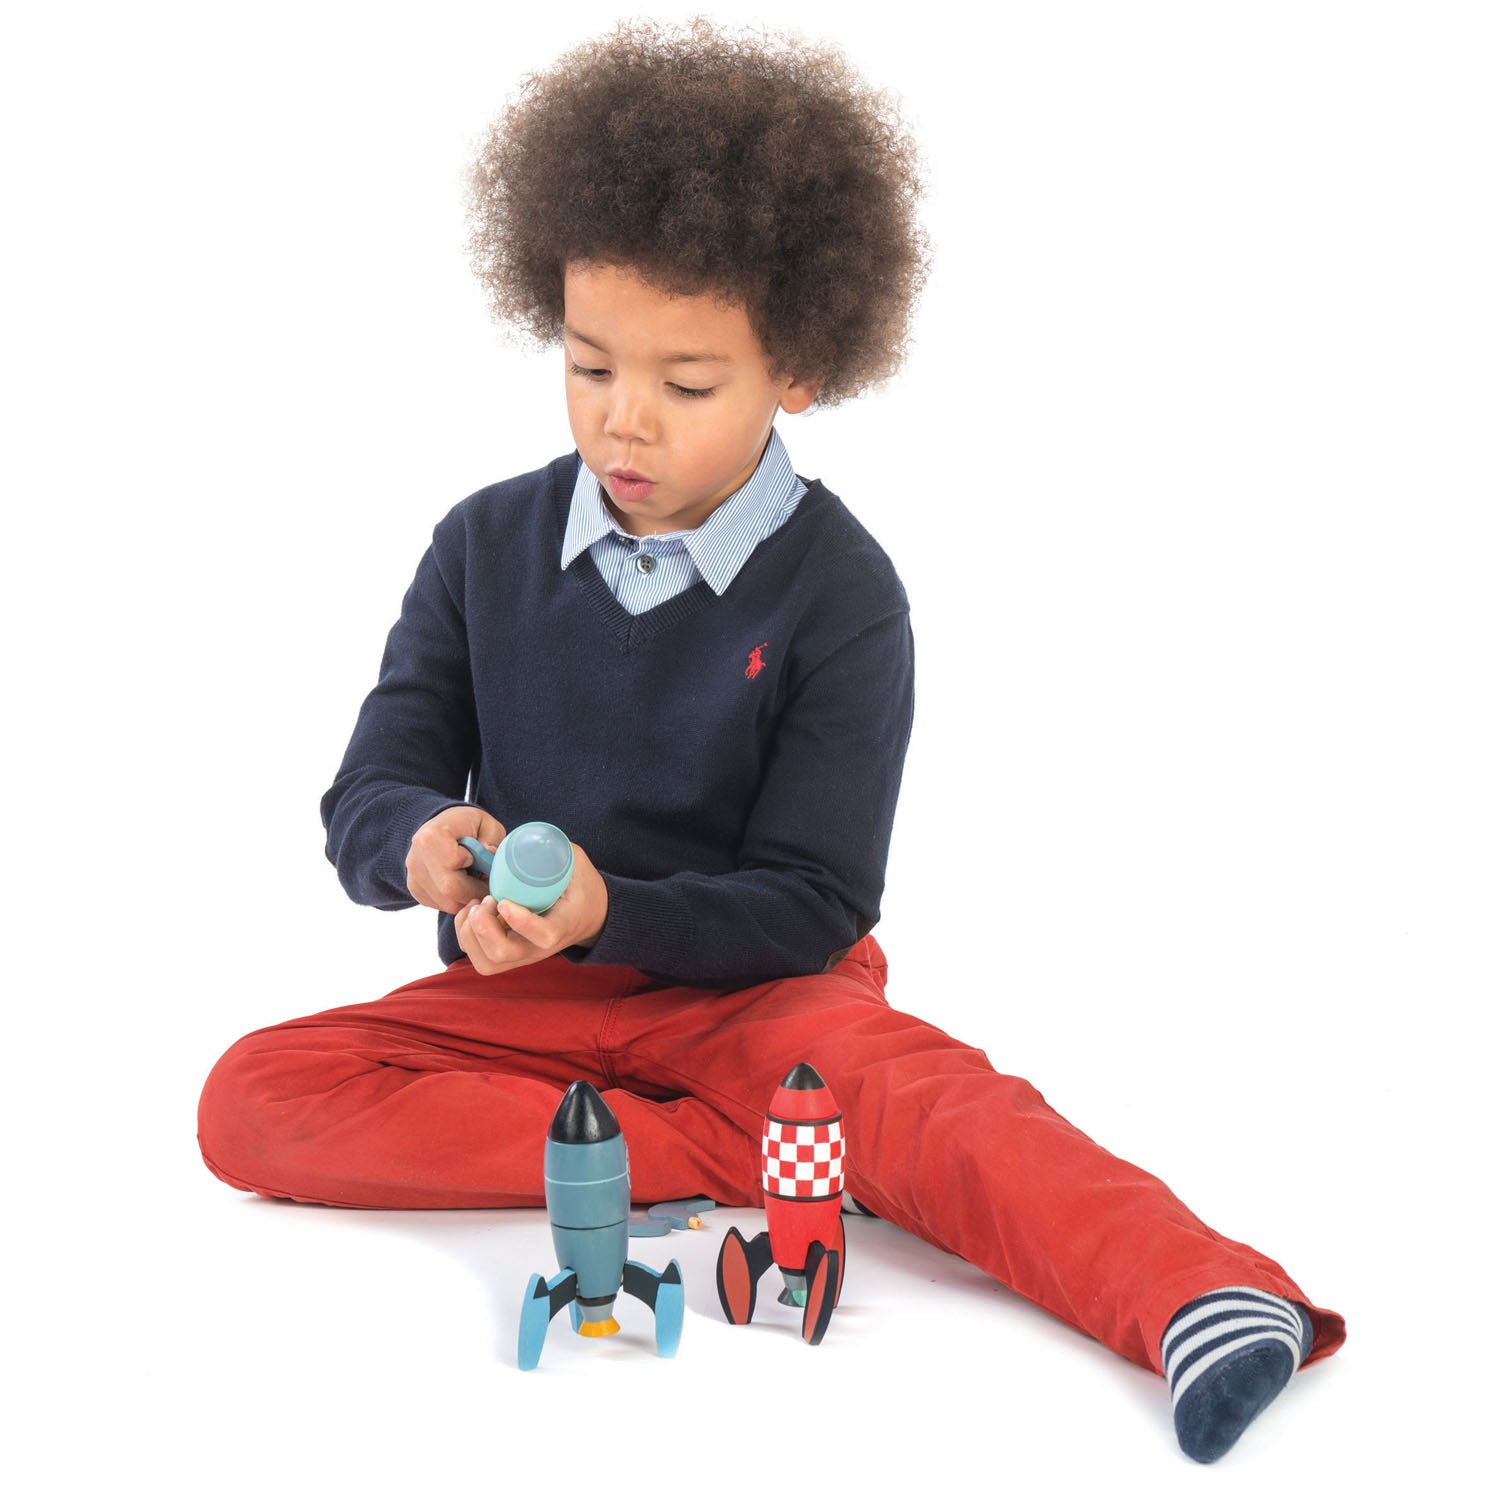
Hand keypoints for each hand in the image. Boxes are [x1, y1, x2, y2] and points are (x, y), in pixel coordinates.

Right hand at [406, 805, 506, 912]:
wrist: (443, 827)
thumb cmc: (467, 825)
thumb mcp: (486, 824)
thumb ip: (492, 839)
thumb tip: (490, 854)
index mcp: (432, 837)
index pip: (454, 866)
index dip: (477, 871)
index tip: (486, 866)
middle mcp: (416, 859)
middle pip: (450, 891)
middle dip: (476, 891)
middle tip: (488, 882)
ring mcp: (413, 876)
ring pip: (447, 903)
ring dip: (467, 898)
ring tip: (475, 881)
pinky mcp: (415, 890)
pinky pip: (441, 905)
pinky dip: (457, 900)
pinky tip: (463, 885)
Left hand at [454, 842, 608, 975]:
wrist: (589, 915)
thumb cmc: (580, 886)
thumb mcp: (574, 861)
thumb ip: (548, 848)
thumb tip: (497, 846)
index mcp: (562, 925)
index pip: (543, 936)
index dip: (521, 921)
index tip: (504, 901)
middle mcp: (539, 948)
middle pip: (502, 954)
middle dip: (483, 926)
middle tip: (487, 900)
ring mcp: (522, 955)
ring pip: (486, 962)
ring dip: (471, 933)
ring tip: (477, 907)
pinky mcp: (508, 956)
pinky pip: (478, 958)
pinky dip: (466, 935)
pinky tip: (473, 912)